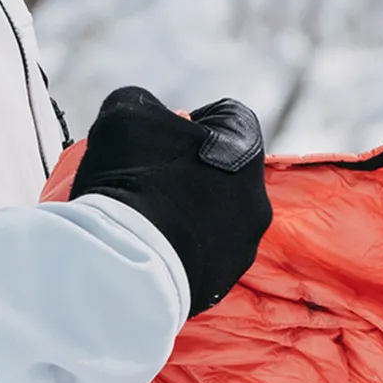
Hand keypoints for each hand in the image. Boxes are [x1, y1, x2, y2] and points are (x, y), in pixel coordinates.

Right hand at [69, 87, 270, 316]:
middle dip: (190, 172)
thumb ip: (138, 101)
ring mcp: (244, 245)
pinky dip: (182, 250)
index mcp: (246, 149)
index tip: (158, 138)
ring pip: (216, 218)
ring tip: (146, 221)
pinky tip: (150, 249)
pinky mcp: (224, 281)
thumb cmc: (131, 178)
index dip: (189, 122)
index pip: (227, 117)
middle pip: (223, 171)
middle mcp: (258, 198)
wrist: (129, 264)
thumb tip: (143, 113)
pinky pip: (205, 256)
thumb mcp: (124, 114)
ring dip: (188, 213)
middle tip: (147, 181)